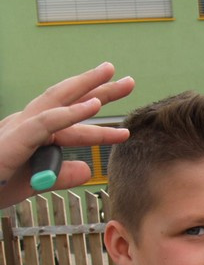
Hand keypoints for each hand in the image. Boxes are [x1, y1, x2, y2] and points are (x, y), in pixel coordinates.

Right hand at [0, 62, 134, 207]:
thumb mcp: (35, 183)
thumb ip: (61, 175)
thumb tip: (86, 169)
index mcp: (32, 133)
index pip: (69, 118)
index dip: (97, 117)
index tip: (125, 126)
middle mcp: (26, 124)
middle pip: (67, 100)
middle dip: (98, 88)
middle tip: (128, 81)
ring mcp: (19, 128)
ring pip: (58, 103)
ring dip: (89, 90)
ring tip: (115, 80)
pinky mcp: (14, 139)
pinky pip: (47, 123)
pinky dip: (71, 113)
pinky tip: (94, 106)